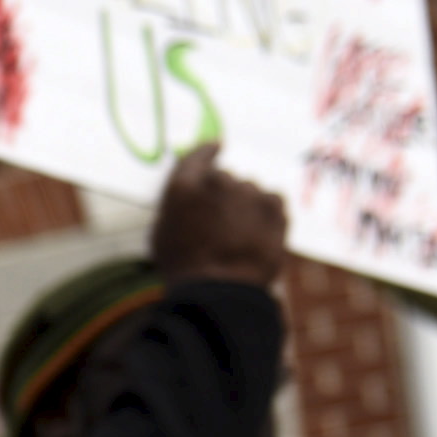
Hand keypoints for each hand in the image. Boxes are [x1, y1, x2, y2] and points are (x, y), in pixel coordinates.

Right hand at [149, 141, 289, 288]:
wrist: (221, 289)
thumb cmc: (183, 267)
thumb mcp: (162, 233)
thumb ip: (177, 206)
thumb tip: (188, 196)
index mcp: (184, 186)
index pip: (198, 154)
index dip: (207, 151)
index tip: (217, 147)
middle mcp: (219, 181)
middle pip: (224, 177)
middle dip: (221, 193)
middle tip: (219, 220)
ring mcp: (250, 191)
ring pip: (248, 191)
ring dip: (243, 205)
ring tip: (238, 235)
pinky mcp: (275, 206)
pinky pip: (270, 201)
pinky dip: (265, 213)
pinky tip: (255, 234)